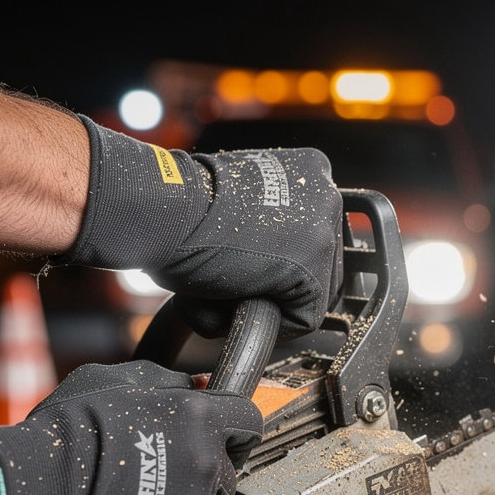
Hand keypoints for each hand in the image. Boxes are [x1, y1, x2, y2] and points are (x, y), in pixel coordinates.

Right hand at [0, 361, 262, 494]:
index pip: (248, 422)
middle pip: (228, 474)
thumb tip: (196, 385)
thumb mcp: (119, 382)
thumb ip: (167, 384)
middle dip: (203, 475)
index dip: (233, 430)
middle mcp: (207, 466)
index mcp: (200, 419)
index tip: (221, 437)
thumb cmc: (68, 431)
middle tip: (163, 476)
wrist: (38, 489)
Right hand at [59, 117, 342, 340]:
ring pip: (316, 293)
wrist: (167, 212)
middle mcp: (327, 195)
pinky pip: (305, 318)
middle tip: (241, 280)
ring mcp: (325, 234)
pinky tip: (244, 304)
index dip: (285, 262)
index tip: (254, 266)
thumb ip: (268, 223)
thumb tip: (272, 271)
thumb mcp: (240, 199)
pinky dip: (274, 324)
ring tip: (238, 290)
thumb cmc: (184, 207)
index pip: (317, 237)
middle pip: (323, 264)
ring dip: (278, 301)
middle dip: (285, 282)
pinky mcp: (314, 272)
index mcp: (310, 169)